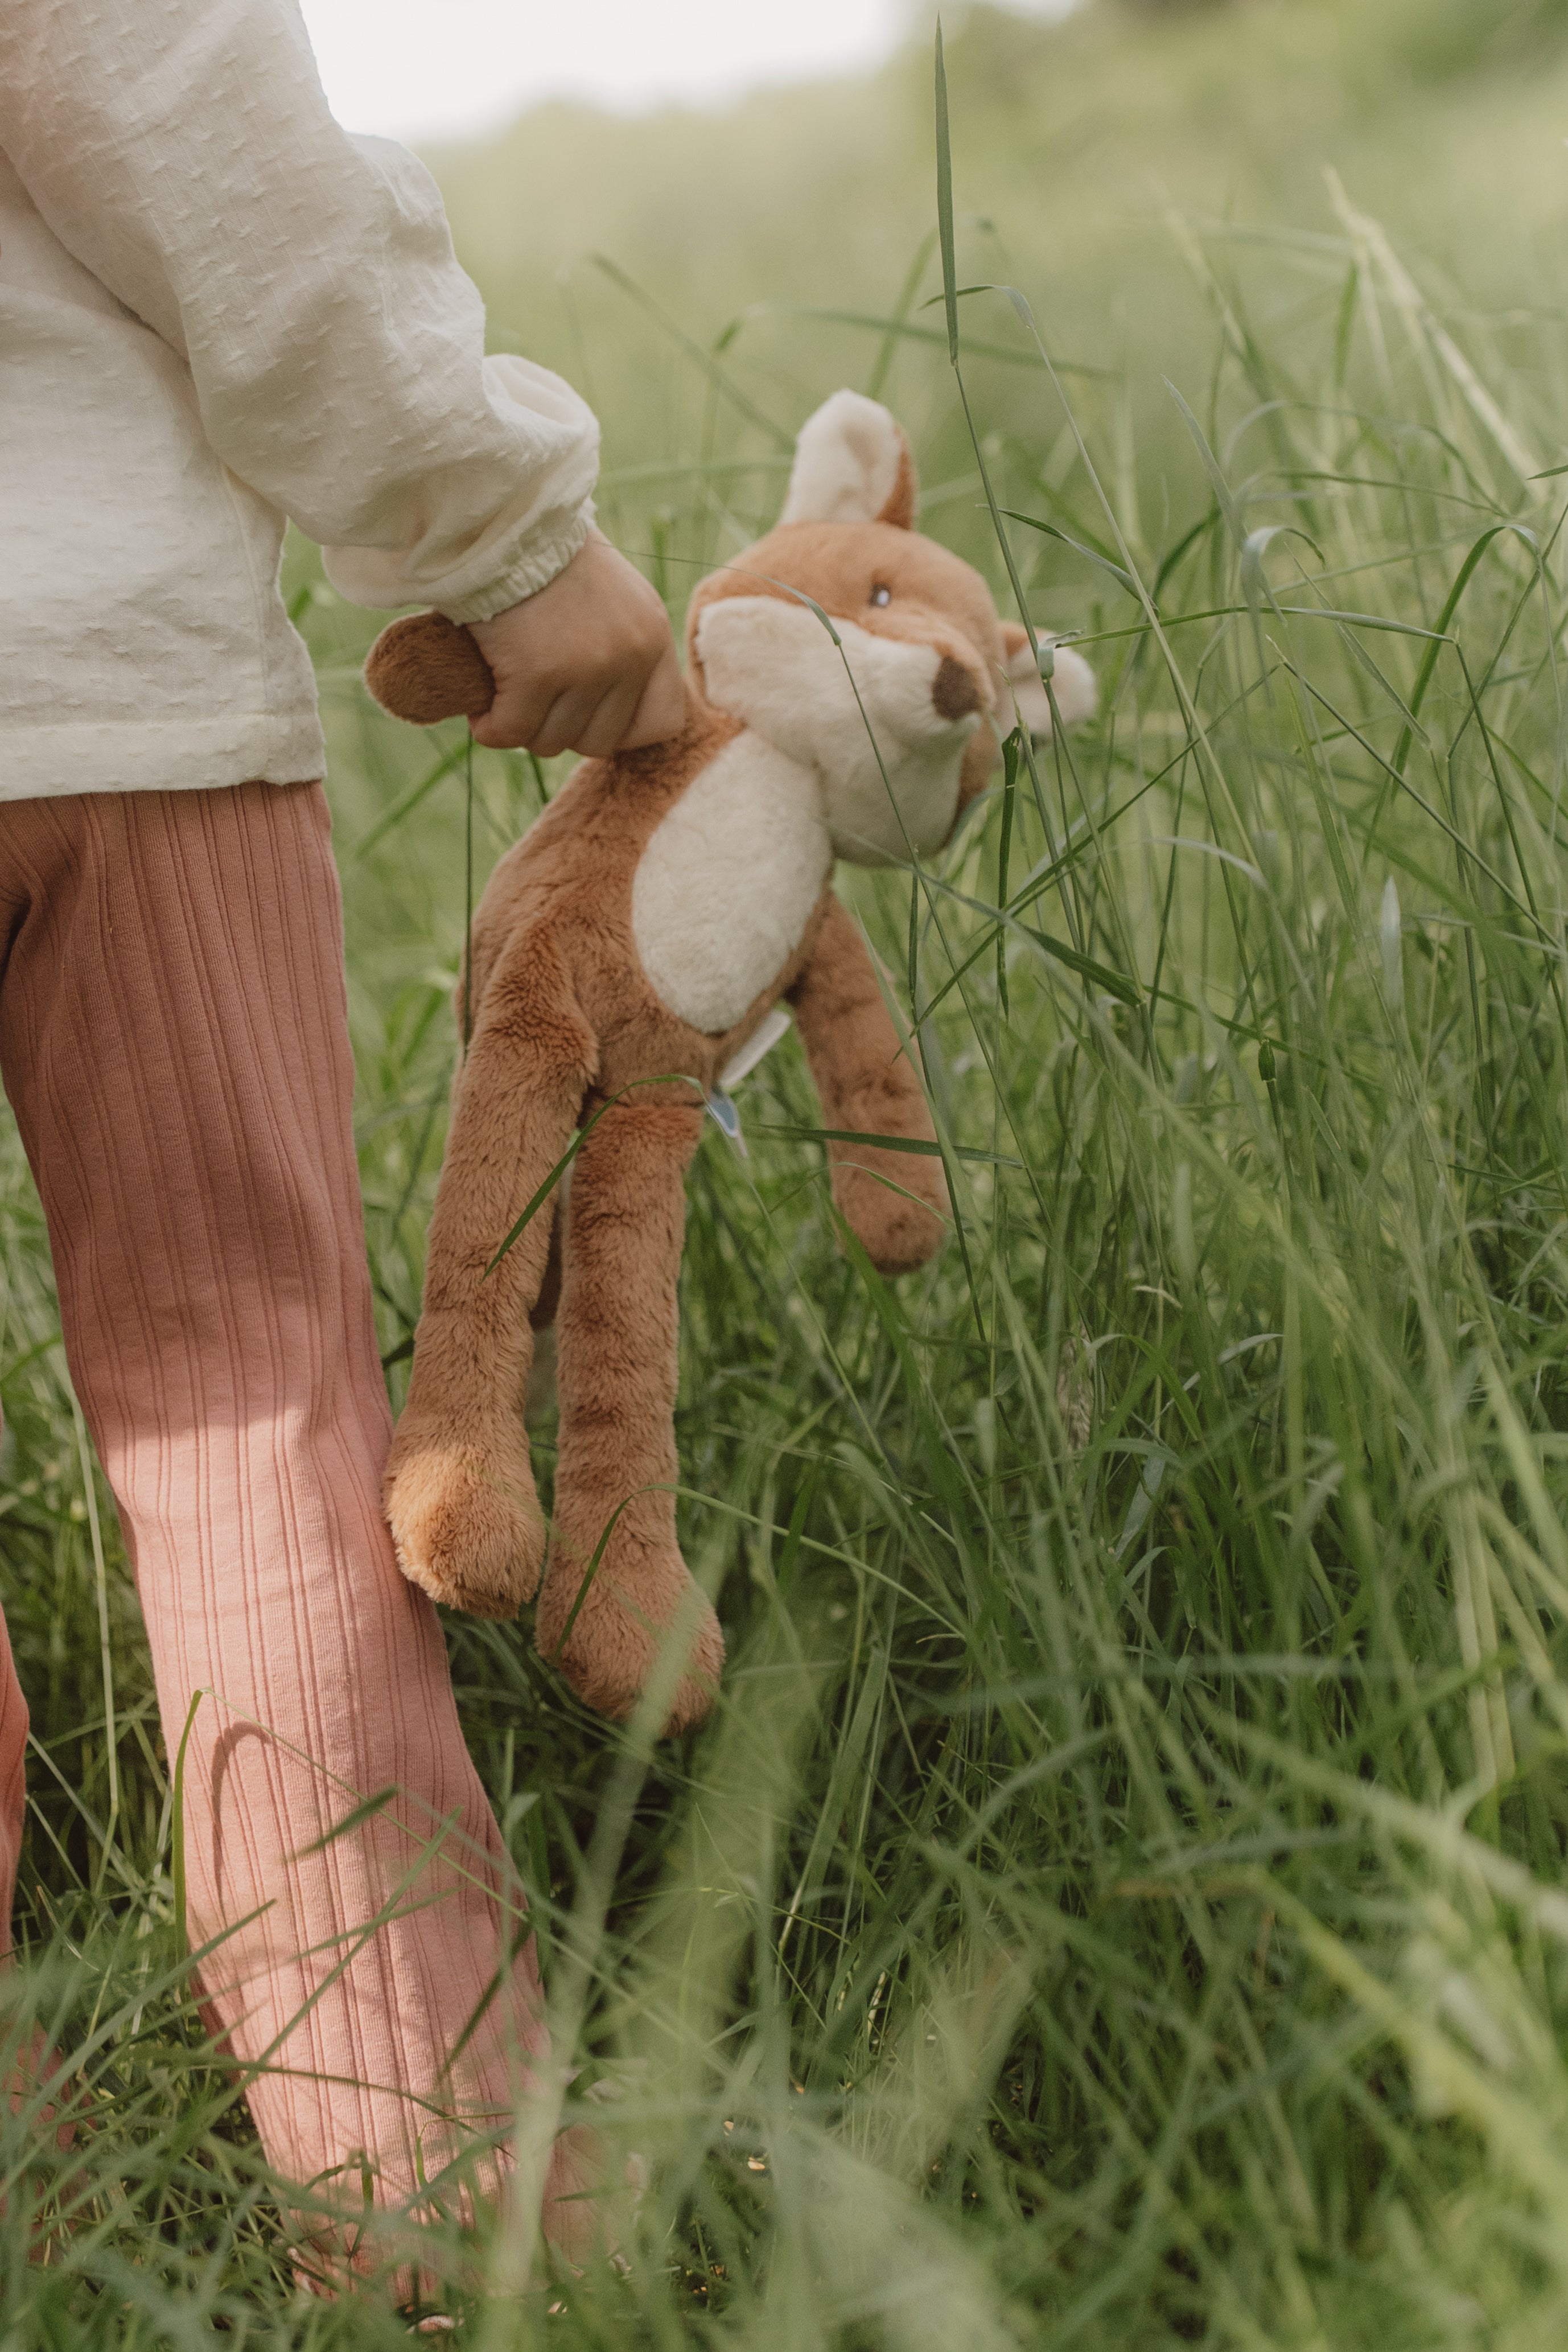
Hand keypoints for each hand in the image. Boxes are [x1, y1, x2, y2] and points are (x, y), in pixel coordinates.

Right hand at [468, 530, 685, 756]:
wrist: (507, 520)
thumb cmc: (548, 556)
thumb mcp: (613, 598)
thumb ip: (622, 649)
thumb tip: (601, 716)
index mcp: (653, 637)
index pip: (662, 723)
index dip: (621, 730)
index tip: (586, 713)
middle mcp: (629, 656)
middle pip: (598, 741)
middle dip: (561, 728)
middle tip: (532, 699)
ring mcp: (586, 668)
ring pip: (551, 742)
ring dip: (521, 726)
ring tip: (504, 692)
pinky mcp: (537, 673)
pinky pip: (510, 732)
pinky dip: (490, 727)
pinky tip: (481, 708)